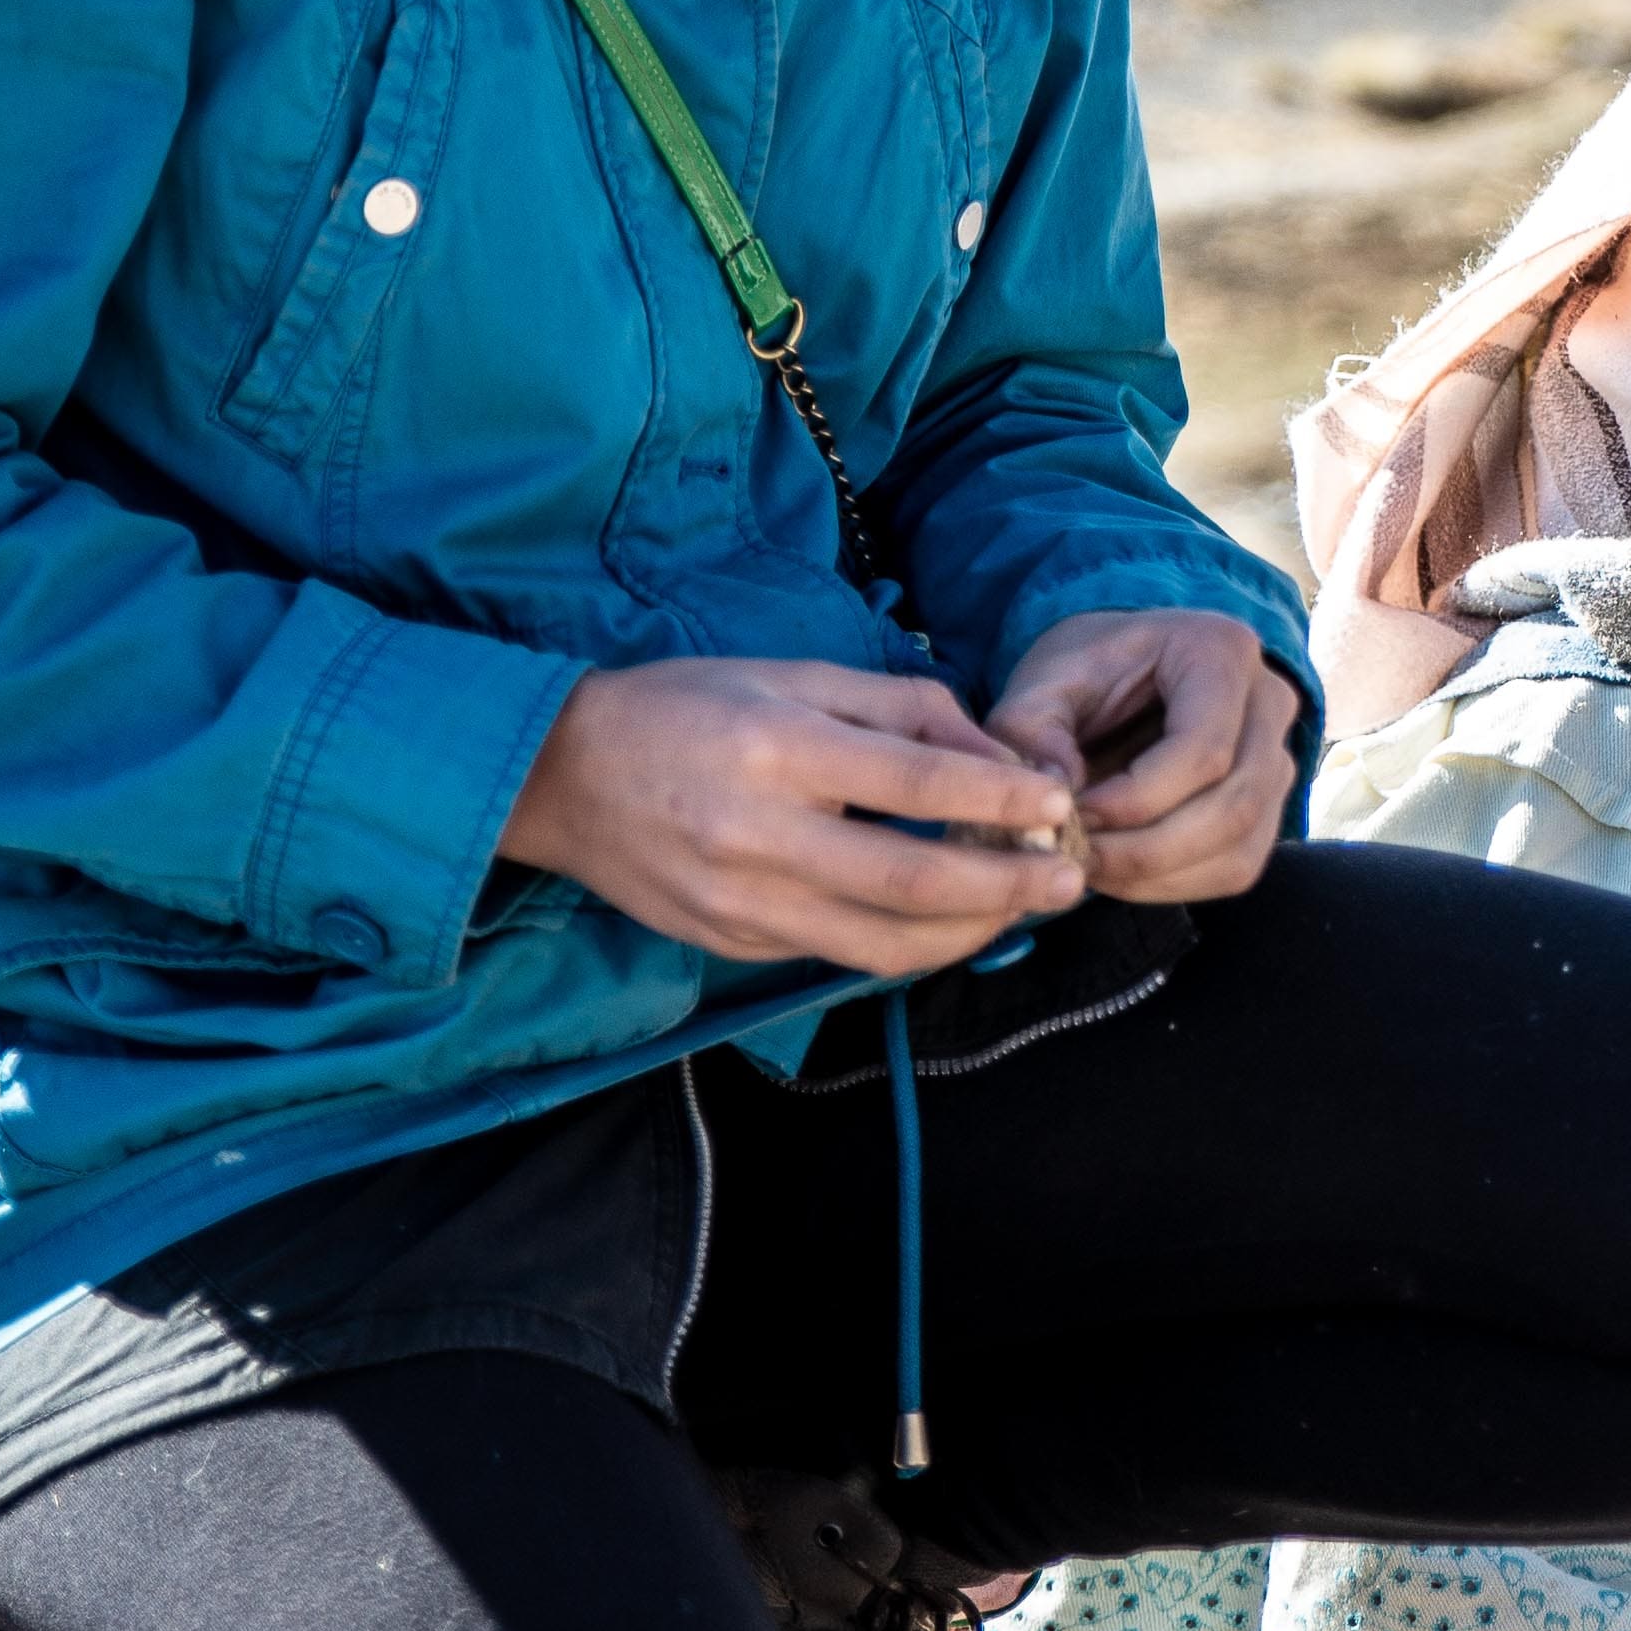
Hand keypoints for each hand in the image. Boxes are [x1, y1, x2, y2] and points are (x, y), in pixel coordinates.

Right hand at [500, 658, 1085, 975]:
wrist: (562, 777)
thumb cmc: (688, 707)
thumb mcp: (791, 677)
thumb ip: (899, 711)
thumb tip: (997, 757)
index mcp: (778, 749)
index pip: (913, 785)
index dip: (997, 801)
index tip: (1058, 804)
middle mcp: (759, 836)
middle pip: (911, 886)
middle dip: (1007, 890)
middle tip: (1068, 882)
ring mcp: (743, 904)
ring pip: (882, 945)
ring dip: (969, 935)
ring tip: (1019, 910)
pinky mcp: (733, 945)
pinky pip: (838, 953)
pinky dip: (904, 943)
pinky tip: (944, 921)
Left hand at [986, 609, 1298, 906]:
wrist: (1116, 674)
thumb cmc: (1083, 672)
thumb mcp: (1042, 681)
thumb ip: (1030, 730)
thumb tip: (1055, 801)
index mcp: (1221, 650)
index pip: (1205, 749)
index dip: (1136, 799)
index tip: (1070, 814)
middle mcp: (1269, 703)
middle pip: (1233, 806)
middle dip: (1145, 849)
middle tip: (1075, 855)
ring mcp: (1278, 759)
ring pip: (1239, 847)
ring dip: (1156, 874)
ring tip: (1088, 865)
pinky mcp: (1268, 810)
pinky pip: (1235, 868)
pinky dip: (1171, 885)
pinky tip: (1117, 873)